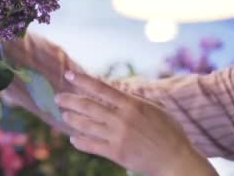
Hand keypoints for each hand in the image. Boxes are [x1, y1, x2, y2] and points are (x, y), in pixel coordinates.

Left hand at [55, 71, 216, 175]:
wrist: (176, 159)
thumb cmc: (169, 131)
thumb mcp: (154, 108)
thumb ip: (133, 99)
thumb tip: (117, 90)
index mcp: (131, 104)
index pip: (101, 88)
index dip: (82, 81)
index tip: (68, 75)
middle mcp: (122, 118)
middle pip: (88, 106)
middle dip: (69, 101)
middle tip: (58, 98)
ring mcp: (118, 136)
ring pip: (86, 125)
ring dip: (72, 120)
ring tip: (64, 115)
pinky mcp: (116, 153)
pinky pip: (92, 145)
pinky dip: (80, 141)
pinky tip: (73, 138)